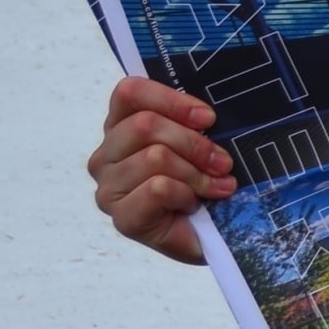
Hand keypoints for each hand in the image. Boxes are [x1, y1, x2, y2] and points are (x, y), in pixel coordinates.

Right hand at [89, 77, 232, 264]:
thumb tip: (207, 111)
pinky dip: (186, 195)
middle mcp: (107, 156)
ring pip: (155, 157)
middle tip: (222, 163)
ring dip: (196, 173)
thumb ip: (193, 121)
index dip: (172, 100)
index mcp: (122, 127)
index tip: (208, 118)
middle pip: (145, 125)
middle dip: (194, 143)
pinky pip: (158, 188)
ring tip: (214, 188)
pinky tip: (193, 206)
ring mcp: (109, 188)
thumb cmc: (208, 184)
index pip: (129, 92)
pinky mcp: (122, 218)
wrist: (219, 235)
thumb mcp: (203, 143)